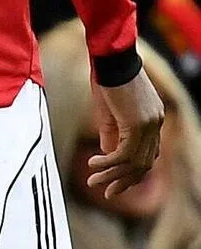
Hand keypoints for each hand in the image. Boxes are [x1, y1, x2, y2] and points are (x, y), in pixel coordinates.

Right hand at [89, 67, 163, 197]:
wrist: (110, 56)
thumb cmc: (106, 74)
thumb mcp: (107, 107)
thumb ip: (111, 131)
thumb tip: (108, 154)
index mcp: (152, 119)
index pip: (148, 154)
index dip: (133, 170)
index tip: (116, 179)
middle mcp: (155, 125)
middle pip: (143, 164)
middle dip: (124, 180)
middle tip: (108, 192)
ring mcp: (149, 125)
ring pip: (134, 162)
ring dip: (113, 175)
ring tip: (95, 183)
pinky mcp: (138, 124)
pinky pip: (123, 153)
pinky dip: (108, 162)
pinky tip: (93, 164)